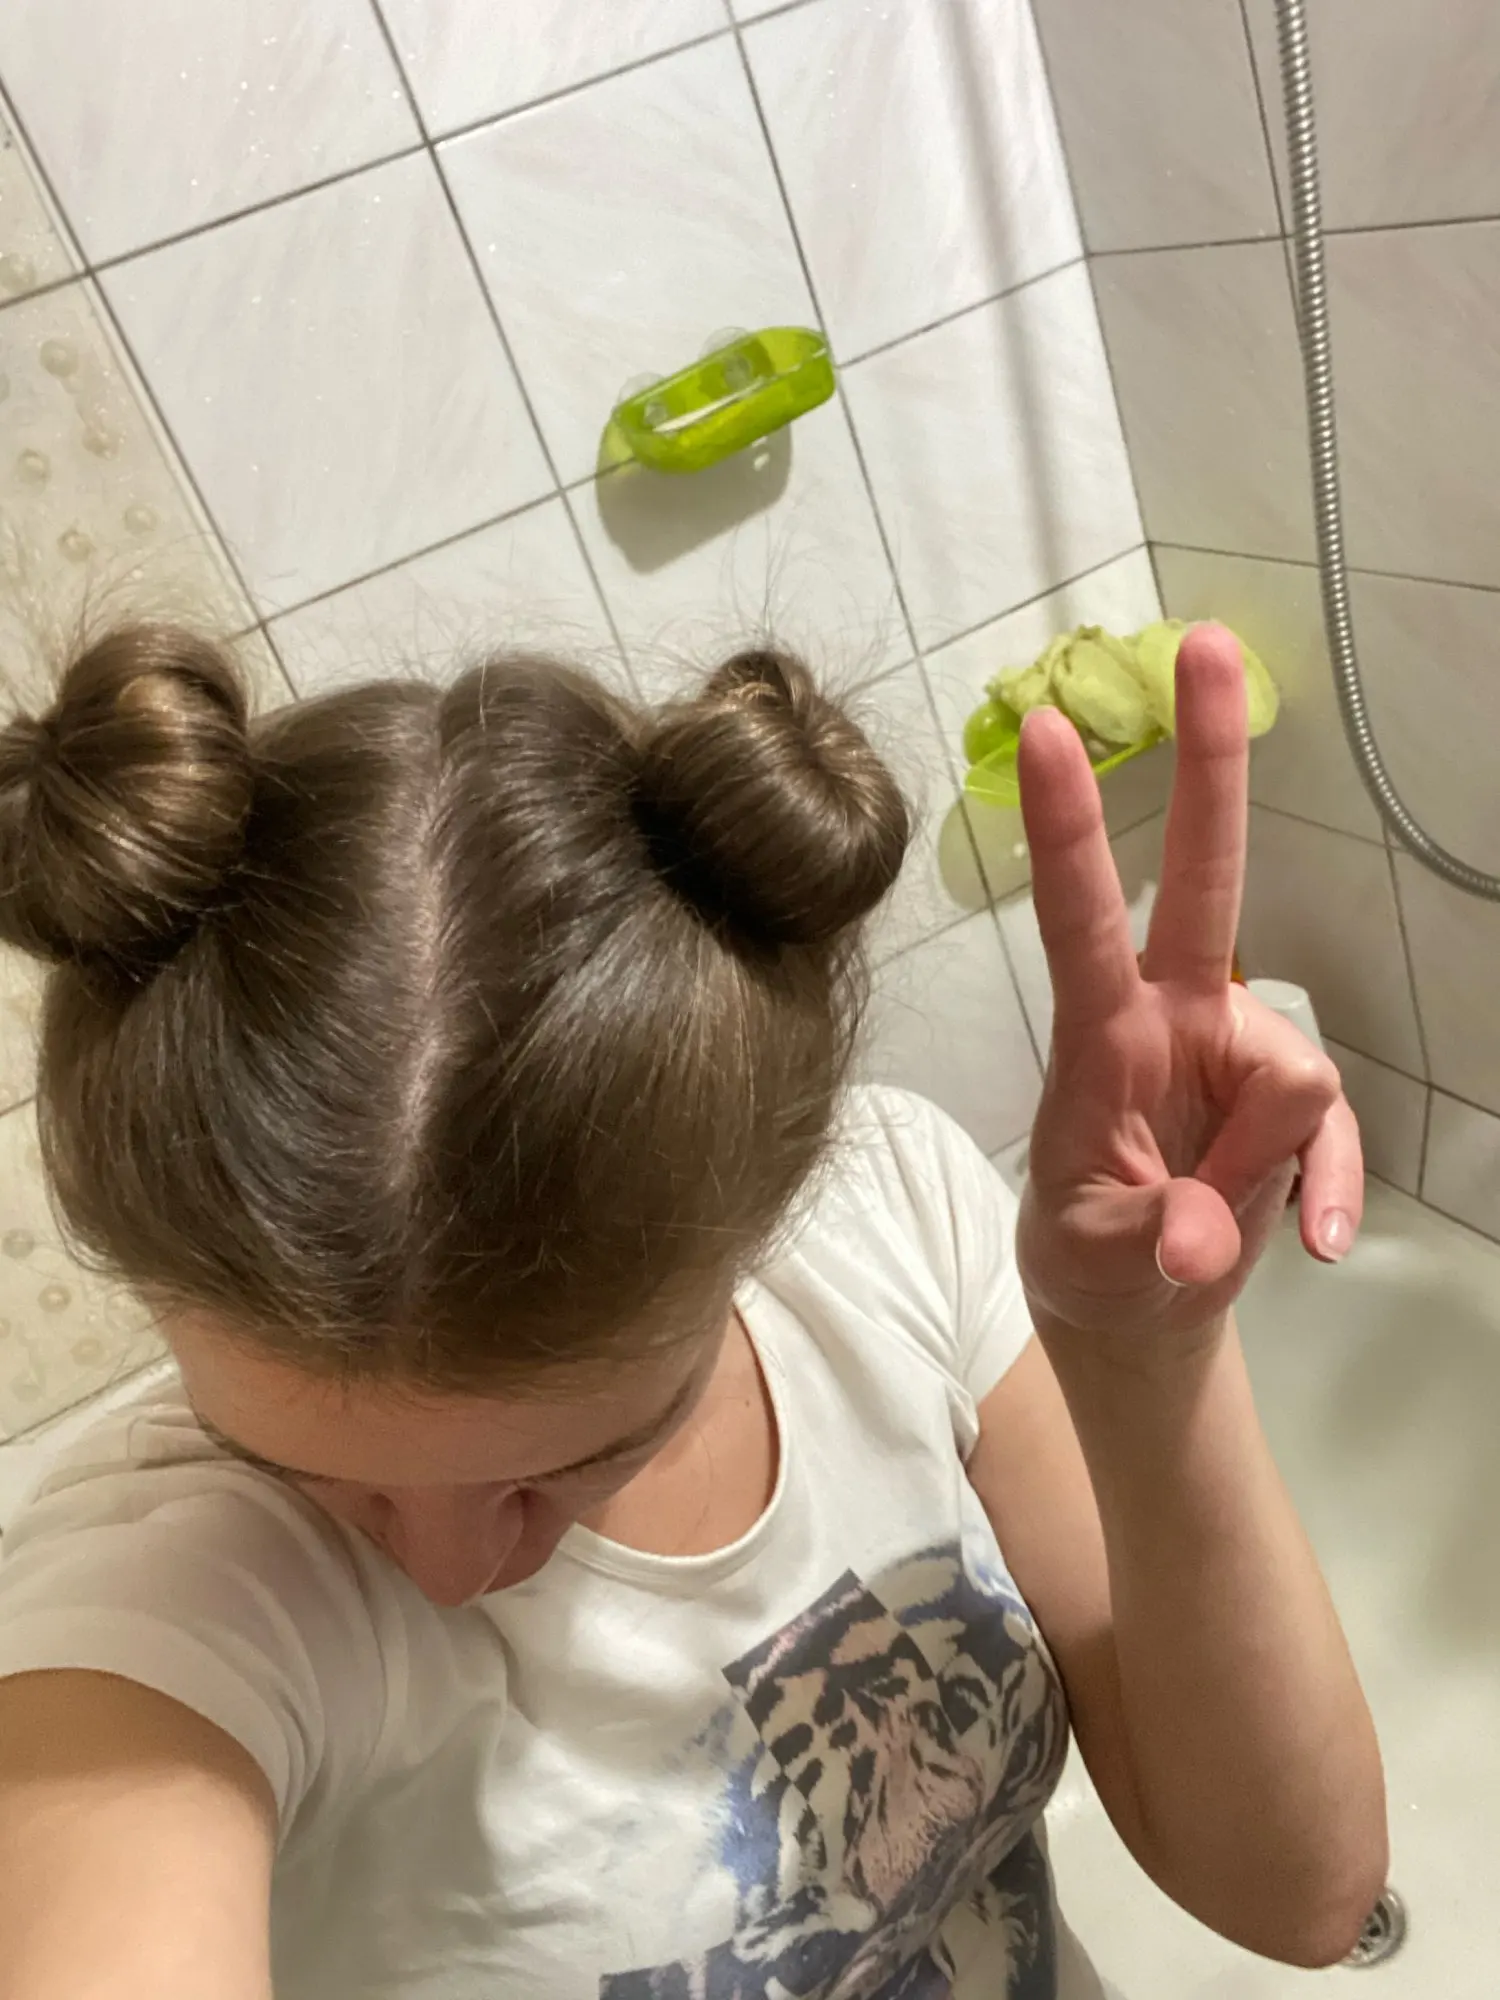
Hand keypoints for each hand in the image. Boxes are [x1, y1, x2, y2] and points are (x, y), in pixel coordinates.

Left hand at [1014, 624, 1361, 1347]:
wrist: (1139, 1302)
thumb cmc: (1093, 1255)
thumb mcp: (1101, 1262)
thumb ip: (1154, 1242)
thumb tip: (1207, 1236)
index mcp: (1103, 1036)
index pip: (1080, 919)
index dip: (1069, 829)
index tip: (1041, 732)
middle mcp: (1177, 1017)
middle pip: (1205, 880)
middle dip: (1211, 765)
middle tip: (1205, 641)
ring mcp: (1239, 1052)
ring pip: (1296, 1076)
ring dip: (1266, 1171)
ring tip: (1211, 1236)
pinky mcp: (1289, 1103)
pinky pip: (1332, 1135)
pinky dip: (1330, 1191)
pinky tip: (1320, 1244)